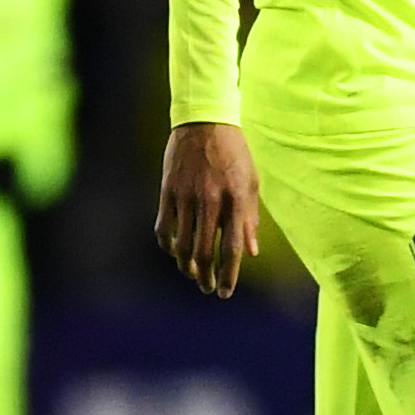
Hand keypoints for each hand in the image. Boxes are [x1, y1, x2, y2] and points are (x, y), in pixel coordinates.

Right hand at [154, 122, 262, 297]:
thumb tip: (251, 252)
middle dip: (205, 277)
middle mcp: (210, 201)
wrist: (204, 121)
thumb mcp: (251, 183)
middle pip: (203, 252)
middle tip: (208, 288)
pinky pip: (163, 227)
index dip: (229, 275)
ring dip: (186, 266)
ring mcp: (186, 196)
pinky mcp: (168, 191)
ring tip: (192, 273)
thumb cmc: (234, 153)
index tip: (226, 293)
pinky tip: (174, 252)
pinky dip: (168, 245)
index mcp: (235, 200)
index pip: (231, 248)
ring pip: (181, 244)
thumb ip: (250, 219)